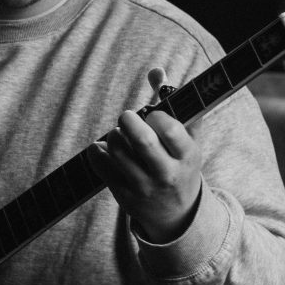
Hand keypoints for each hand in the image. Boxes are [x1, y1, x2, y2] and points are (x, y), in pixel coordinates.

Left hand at [87, 68, 203, 242]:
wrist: (177, 213)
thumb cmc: (180, 162)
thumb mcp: (187, 136)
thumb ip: (174, 100)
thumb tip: (156, 70)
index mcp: (187, 155)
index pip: (170, 130)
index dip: (157, 116)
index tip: (154, 116)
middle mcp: (167, 173)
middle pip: (140, 140)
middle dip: (128, 120)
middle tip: (126, 117)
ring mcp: (144, 187)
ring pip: (117, 150)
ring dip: (113, 135)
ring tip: (119, 135)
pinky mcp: (123, 196)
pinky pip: (100, 165)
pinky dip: (97, 150)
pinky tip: (105, 148)